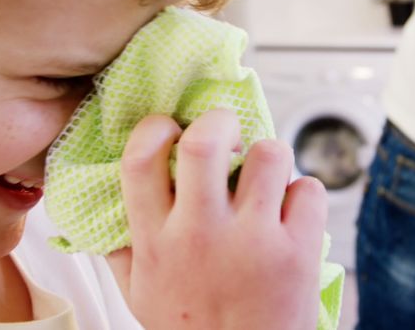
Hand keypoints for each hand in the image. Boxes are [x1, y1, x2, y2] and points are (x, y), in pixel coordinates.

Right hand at [107, 110, 326, 329]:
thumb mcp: (141, 294)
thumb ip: (122, 247)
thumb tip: (105, 203)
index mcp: (156, 240)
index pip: (141, 156)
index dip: (157, 127)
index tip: (172, 129)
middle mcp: (200, 235)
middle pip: (206, 140)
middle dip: (221, 120)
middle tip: (229, 134)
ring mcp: (252, 242)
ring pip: (270, 153)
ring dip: (270, 158)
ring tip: (266, 181)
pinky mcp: (298, 252)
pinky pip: (310, 188)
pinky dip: (304, 196)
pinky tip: (292, 215)